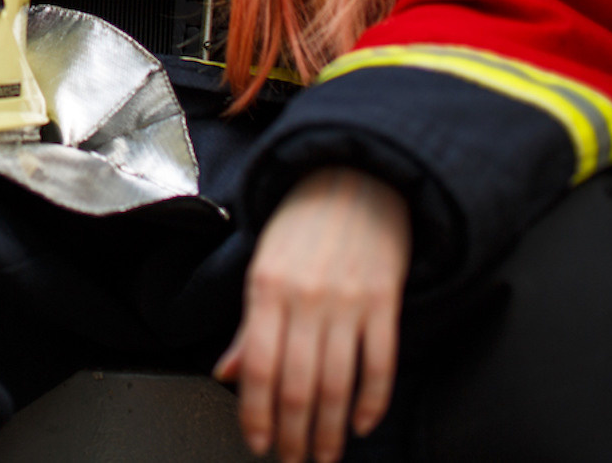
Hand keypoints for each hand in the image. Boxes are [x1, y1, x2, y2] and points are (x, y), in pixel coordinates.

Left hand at [215, 167, 409, 462]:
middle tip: (293, 459)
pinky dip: (373, 400)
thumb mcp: (264, 265)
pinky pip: (380, 363)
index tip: (258, 444)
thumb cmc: (304, 222)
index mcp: (266, 287)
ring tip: (325, 454)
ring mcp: (348, 300)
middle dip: (294, 433)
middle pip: (298, 385)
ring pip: (338, 383)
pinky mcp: (384, 300)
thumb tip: (228, 373)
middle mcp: (306, 297)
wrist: (355, 177)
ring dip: (331, 429)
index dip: (257, 414)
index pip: (258, 368)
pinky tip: (364, 423)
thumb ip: (249, 326)